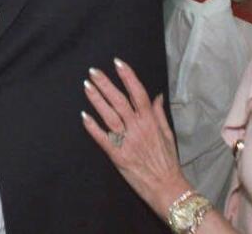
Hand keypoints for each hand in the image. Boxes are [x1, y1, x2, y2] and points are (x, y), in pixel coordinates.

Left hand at [82, 60, 187, 217]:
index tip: (117, 62)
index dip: (128, 76)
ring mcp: (127, 141)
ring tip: (87, 86)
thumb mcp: (168, 134)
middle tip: (93, 71)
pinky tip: (83, 116)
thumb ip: (159, 114)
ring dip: (97, 100)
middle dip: (106, 84)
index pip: (138, 93)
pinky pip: (103, 138)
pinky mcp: (118, 156)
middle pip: (120, 101)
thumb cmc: (168, 162)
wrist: (167, 188)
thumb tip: (157, 95)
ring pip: (109, 115)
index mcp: (150, 122)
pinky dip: (92, 126)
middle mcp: (138, 128)